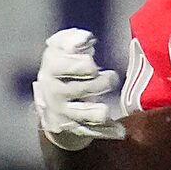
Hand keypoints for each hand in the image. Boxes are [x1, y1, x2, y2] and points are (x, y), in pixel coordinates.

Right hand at [33, 29, 125, 149]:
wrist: (50, 104)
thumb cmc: (63, 71)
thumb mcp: (61, 51)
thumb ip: (71, 40)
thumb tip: (84, 38)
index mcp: (51, 69)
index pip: (63, 65)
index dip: (81, 64)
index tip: (92, 63)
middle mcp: (55, 92)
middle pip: (82, 88)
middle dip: (101, 83)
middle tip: (110, 78)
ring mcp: (64, 112)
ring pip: (88, 113)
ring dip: (101, 111)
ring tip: (108, 108)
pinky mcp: (75, 128)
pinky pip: (95, 131)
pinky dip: (109, 131)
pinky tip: (120, 130)